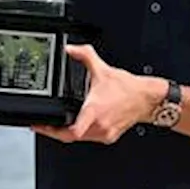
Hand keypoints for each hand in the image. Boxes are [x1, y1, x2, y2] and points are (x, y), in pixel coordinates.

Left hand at [32, 44, 163, 144]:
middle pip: (71, 136)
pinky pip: (91, 138)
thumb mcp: (103, 69)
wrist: (147, 98)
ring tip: (58, 124)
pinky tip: (79, 123)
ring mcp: (104, 133)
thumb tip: (71, 49)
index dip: (55, 131)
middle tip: (44, 125)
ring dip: (69, 132)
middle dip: (56, 131)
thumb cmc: (128, 88)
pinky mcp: (109, 137)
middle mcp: (99, 125)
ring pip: (81, 139)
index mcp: (94, 110)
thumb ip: (85, 56)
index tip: (43, 126)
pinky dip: (83, 131)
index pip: (73, 130)